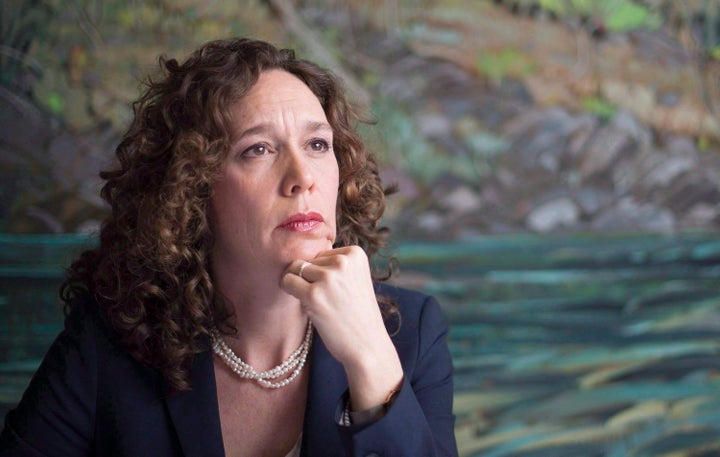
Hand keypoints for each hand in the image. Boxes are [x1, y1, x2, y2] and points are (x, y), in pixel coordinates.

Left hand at [281, 245, 402, 410]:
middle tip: (327, 299)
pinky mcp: (313, 295)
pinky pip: (287, 282)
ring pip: (295, 269)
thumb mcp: (355, 278)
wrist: (367, 344)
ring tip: (320, 303)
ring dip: (301, 285)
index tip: (337, 290)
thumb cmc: (357, 313)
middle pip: (308, 260)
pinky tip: (304, 304)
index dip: (323, 273)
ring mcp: (328, 277)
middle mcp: (343, 261)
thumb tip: (299, 256)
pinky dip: (289, 291)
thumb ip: (334, 263)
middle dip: (311, 278)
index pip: (322, 252)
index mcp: (355, 253)